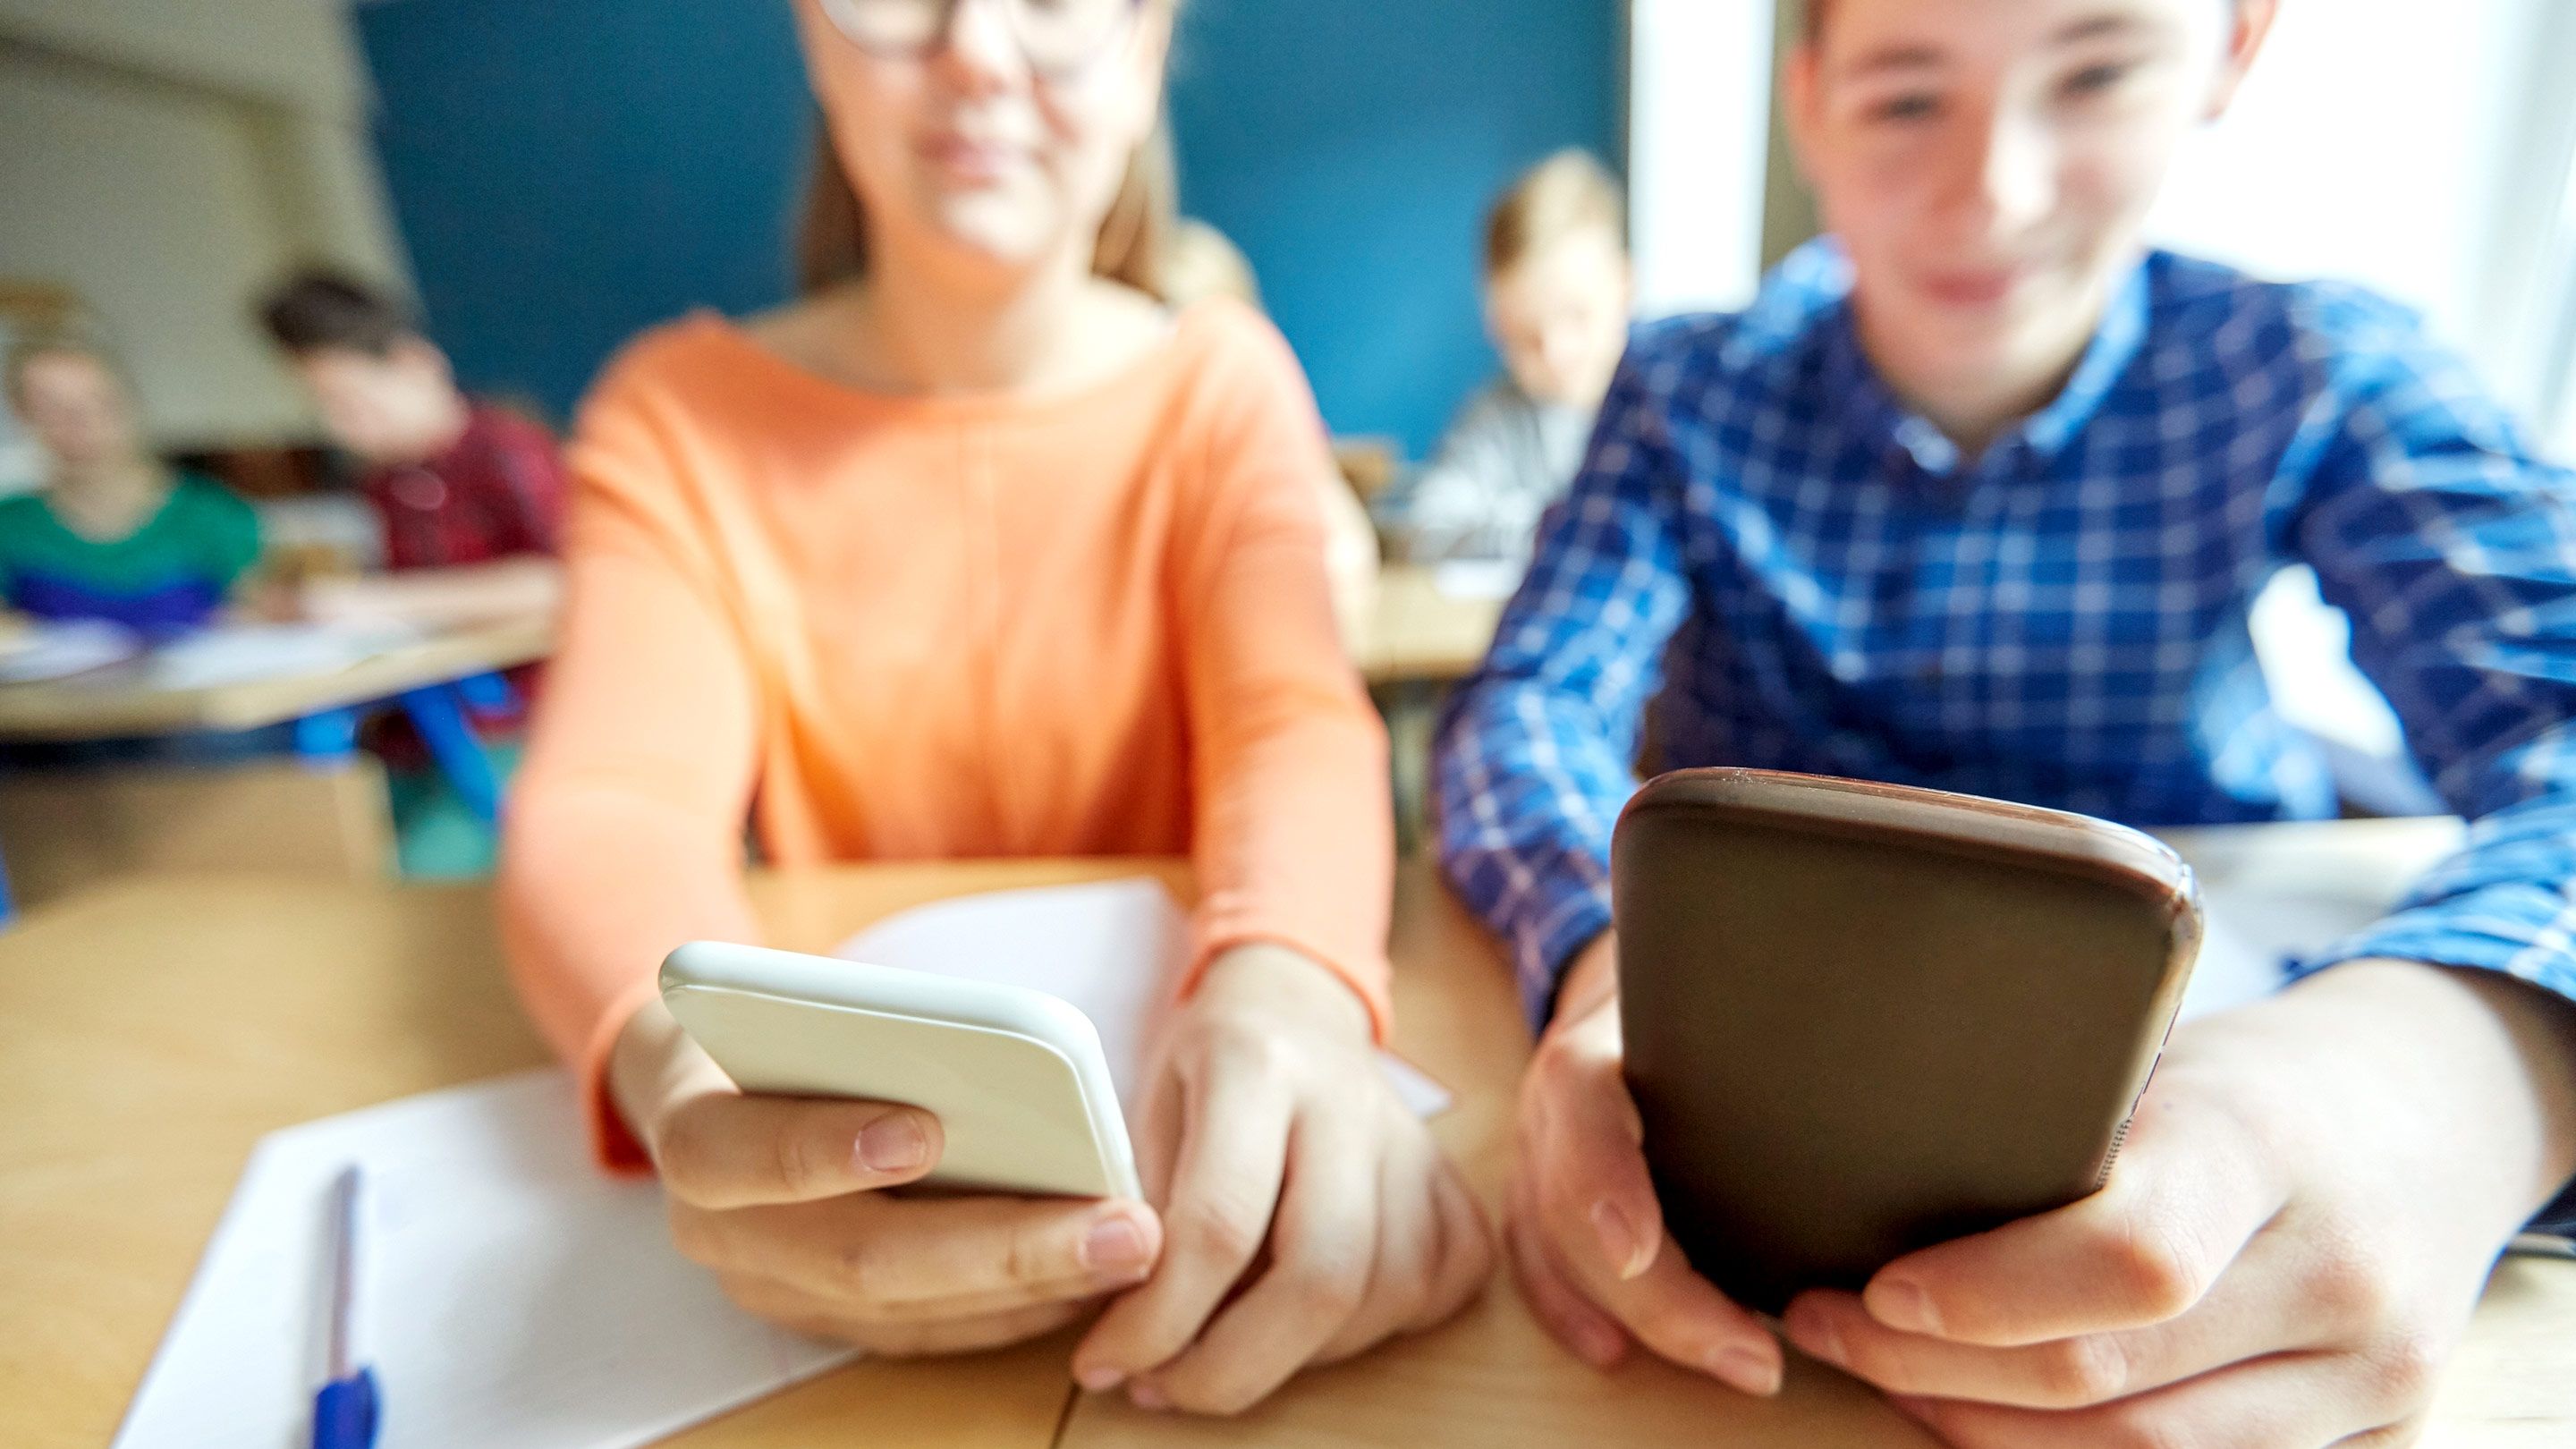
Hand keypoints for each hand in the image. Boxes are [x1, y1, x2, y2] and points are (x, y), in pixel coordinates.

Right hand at [611, 997, 1164, 1355]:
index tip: (927, 1129)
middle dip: (1005, 1247)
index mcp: (696, 1137)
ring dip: (1032, 1286)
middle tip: (1119, 1226)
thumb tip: (1007, 1055)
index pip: (743, 1155)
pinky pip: (926, 1333)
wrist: (712, 1090)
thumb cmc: (782, 1031)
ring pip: (907, 1311)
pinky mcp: (821, 1320)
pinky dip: (1012, 1309)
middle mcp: (720, 1232)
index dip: (827, 1148)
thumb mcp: (796, 1007)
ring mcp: (771, 1290)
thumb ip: (867, 1032)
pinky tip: (1088, 1279)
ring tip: (1131, 1248)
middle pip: (862, 1261)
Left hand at [1071, 942, 1492, 1413]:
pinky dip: (1374, 1327)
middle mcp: (1348, 1100)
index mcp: (1255, 1066)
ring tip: (1227, 1349)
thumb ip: (1139, 1211)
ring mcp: (1413, 1141)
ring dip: (1298, 1356)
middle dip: (1235, 1367)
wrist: (1293, 1008)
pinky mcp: (1451, 1181)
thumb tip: (1127, 1329)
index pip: (1221, 1224)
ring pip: (1387, 1294)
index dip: (1161, 1319)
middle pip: (1323, 1275)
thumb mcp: (1142, 1110)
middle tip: (1168, 1387)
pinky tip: (1310, 1317)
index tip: (1109, 1361)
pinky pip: (1438, 1287)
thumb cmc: (1204, 1071)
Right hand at [1504, 932, 1785, 1394]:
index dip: (1603, 1186)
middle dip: (1659, 1301)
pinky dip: (1572, 1310)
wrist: (1616, 976)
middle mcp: (1552, 1105)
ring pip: (1553, 1249)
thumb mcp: (1714, 981)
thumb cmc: (1688, 986)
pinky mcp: (1536, 1187)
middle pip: (1572, 1214)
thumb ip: (1768, 1018)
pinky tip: (1617, 1349)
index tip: (1643, 1255)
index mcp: (1593, 1046)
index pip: (1581, 1109)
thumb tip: (1873, 1058)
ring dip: (1633, 1321)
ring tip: (1733, 1362)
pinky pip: (1536, 1259)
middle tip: (1757, 1357)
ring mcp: (1535, 1149)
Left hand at [1780, 960, 2575, 1447]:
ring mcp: (2372, 1373)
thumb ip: (2054, 1132)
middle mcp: (2341, 1272)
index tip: (1874, 1288)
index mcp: (2270, 1146)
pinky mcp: (2376, 1434)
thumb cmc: (2251, 1082)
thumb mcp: (2162, 1062)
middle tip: (1830, 1326)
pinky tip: (1985, 1415)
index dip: (1983, 1295)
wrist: (2432, 1117)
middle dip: (1939, 1371)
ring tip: (1888, 1374)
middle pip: (2111, 1380)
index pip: (2128, 1258)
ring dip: (1986, 1433)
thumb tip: (1862, 1181)